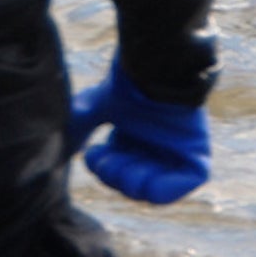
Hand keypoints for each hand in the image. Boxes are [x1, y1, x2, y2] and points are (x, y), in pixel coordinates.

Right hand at [66, 55, 209, 205]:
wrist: (159, 67)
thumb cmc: (131, 80)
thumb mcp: (98, 105)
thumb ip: (80, 124)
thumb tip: (58, 147)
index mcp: (135, 137)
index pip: (119, 169)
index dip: (103, 168)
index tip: (92, 153)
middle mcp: (155, 147)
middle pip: (132, 183)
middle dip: (114, 174)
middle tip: (106, 158)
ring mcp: (177, 154)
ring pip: (153, 189)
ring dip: (132, 181)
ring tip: (123, 161)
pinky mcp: (197, 157)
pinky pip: (182, 184)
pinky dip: (163, 188)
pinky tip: (148, 172)